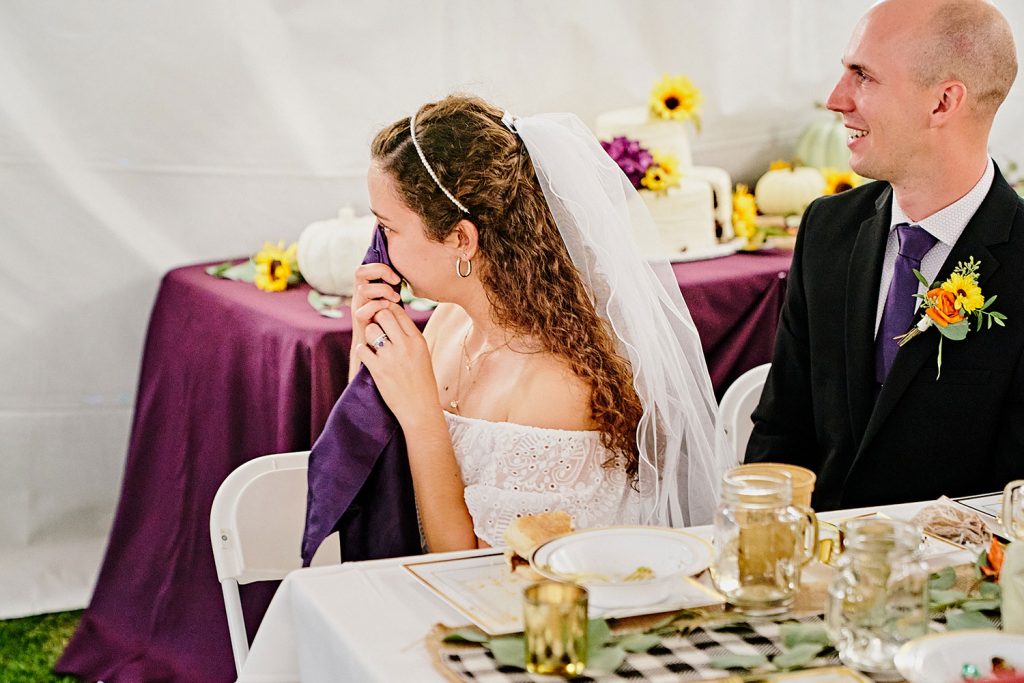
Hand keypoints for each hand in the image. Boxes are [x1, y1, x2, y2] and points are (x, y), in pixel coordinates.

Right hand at [350, 262, 401, 347]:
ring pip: (363, 289)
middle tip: (396, 282)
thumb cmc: (388, 327)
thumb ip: (395, 293)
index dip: (381, 267)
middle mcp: (360, 297)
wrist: (375, 351)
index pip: (366, 268)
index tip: (397, 277)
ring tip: (395, 299)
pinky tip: (388, 308)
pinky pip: (363, 310)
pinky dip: (378, 306)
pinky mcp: (359, 323)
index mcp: (367, 290)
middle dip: (380, 271)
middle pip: (359, 272)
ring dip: (382, 290)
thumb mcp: (392, 306)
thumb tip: (413, 279)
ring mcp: (358, 309)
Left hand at [356, 303, 439, 428]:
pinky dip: (362, 351)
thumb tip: (394, 321)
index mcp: (418, 340)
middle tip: (376, 329)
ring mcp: (391, 357)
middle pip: (383, 315)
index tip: (384, 318)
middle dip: (376, 319)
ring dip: (368, 336)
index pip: (398, 312)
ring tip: (373, 346)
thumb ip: (410, 338)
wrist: (420, 409)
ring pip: (370, 329)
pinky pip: (361, 349)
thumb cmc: (422, 383)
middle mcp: (405, 345)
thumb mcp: (423, 355)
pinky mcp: (378, 369)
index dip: (388, 311)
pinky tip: (368, 358)